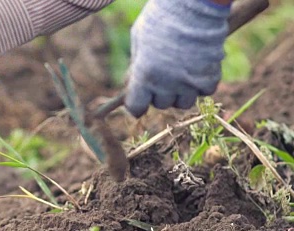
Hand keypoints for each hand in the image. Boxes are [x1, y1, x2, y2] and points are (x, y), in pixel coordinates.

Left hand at [124, 0, 230, 117]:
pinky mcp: (209, 77)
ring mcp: (188, 83)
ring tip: (181, 75)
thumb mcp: (138, 38)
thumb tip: (134, 80)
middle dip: (160, 93)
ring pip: (183, 103)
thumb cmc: (162, 18)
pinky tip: (199, 69)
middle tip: (163, 77)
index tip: (140, 101)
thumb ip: (137, 63)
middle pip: (161, 104)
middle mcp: (165, 84)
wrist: (194, 6)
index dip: (137, 104)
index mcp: (144, 76)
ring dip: (181, 93)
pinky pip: (205, 92)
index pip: (136, 107)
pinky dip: (202, 84)